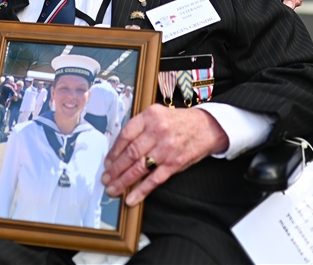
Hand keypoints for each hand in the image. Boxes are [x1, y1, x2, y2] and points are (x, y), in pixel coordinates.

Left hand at [101, 105, 228, 206]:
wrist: (206, 126)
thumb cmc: (179, 122)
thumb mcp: (158, 115)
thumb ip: (140, 127)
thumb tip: (119, 149)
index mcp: (150, 116)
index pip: (125, 135)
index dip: (113, 152)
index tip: (107, 162)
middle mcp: (157, 130)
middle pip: (130, 153)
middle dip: (115, 169)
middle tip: (106, 179)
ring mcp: (167, 148)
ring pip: (139, 167)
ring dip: (123, 181)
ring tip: (113, 190)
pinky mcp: (175, 163)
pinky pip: (154, 179)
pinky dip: (141, 191)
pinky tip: (131, 198)